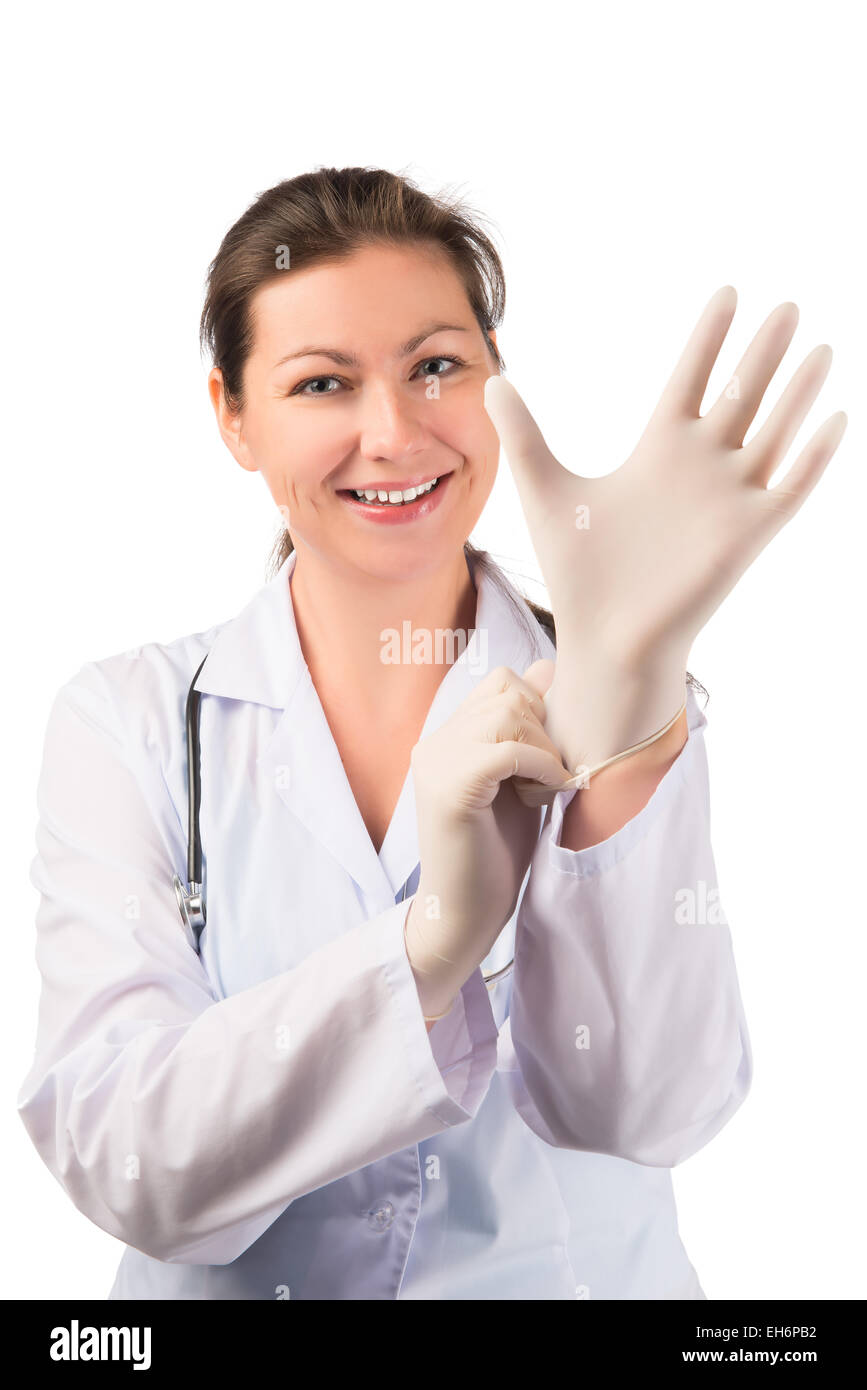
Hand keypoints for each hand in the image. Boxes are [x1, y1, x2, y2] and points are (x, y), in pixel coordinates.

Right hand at [406, 660, 572, 1015]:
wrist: (466, 912)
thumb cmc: (496, 852)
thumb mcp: (523, 778)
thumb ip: (530, 729)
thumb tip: (548, 668)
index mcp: (447, 737)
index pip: (502, 682)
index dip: (539, 710)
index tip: (548, 758)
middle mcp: (434, 742)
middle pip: (509, 691)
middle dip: (545, 728)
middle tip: (547, 777)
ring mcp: (436, 761)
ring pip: (510, 714)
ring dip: (544, 749)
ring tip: (541, 789)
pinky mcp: (449, 786)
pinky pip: (510, 749)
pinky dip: (541, 767)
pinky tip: (541, 797)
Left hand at [483, 287, 846, 771]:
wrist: (605, 638)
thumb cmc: (579, 573)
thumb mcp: (546, 491)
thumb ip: (523, 436)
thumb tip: (490, 382)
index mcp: (659, 451)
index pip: (692, 379)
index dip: (709, 340)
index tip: (728, 295)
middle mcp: (700, 468)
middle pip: (741, 396)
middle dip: (762, 353)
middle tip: (785, 307)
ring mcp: (728, 500)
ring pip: (774, 433)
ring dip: (797, 394)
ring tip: (818, 348)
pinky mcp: (747, 536)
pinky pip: (790, 488)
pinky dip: (812, 457)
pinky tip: (833, 420)